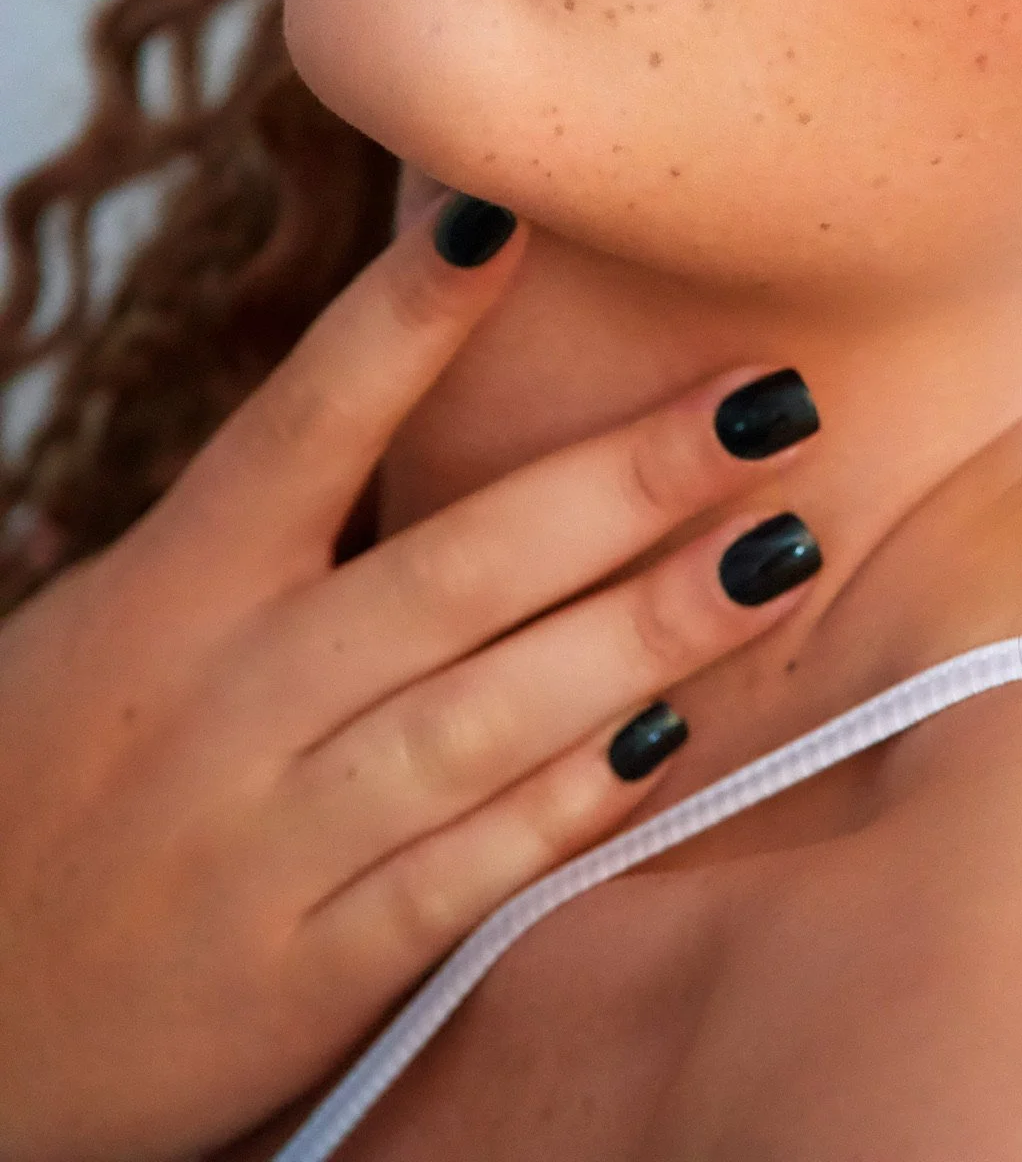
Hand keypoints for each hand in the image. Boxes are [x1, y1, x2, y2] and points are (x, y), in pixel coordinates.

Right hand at [0, 194, 820, 1161]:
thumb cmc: (58, 779)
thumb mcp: (117, 626)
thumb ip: (251, 525)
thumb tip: (392, 383)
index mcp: (169, 590)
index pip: (301, 423)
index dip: (403, 321)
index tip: (507, 219)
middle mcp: (226, 699)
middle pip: (452, 566)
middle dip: (624, 477)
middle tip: (772, 399)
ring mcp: (269, 840)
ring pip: (487, 714)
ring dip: (646, 630)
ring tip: (779, 552)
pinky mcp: (310, 974)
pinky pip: (469, 875)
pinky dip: (573, 804)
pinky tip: (676, 739)